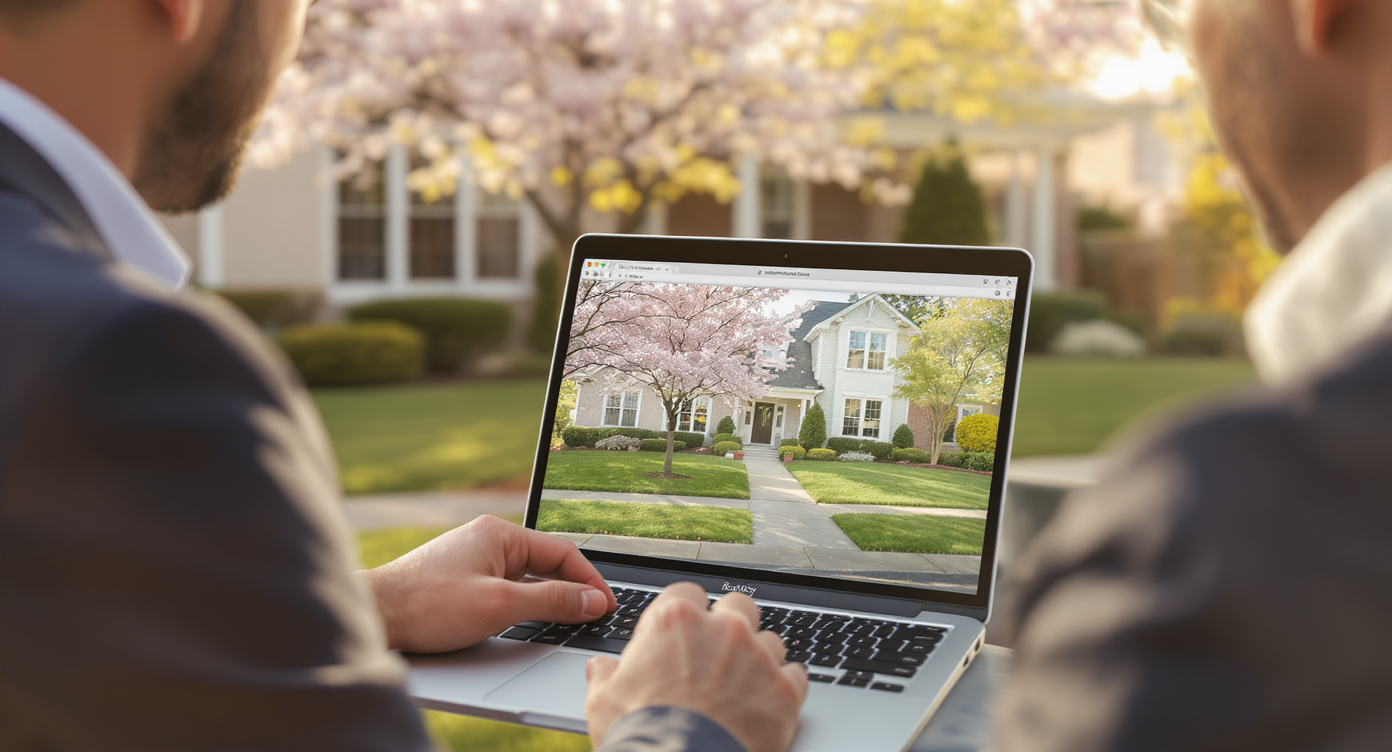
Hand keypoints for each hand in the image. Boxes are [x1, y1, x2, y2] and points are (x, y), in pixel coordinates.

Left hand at [361, 515, 616, 652]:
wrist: (375, 614)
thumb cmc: (428, 605)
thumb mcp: (500, 605)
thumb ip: (552, 600)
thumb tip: (592, 600)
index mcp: (500, 534)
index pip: (563, 553)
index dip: (590, 581)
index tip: (607, 605)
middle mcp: (487, 538)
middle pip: (546, 562)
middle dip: (572, 588)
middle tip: (593, 614)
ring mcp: (472, 556)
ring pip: (525, 575)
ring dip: (547, 595)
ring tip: (567, 618)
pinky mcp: (460, 575)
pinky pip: (505, 583)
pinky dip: (523, 599)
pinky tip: (526, 617)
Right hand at [584, 583, 808, 751]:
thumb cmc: (641, 735)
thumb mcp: (603, 702)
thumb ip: (605, 676)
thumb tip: (601, 669)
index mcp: (676, 622)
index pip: (687, 593)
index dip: (685, 613)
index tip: (684, 631)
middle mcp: (722, 630)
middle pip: (737, 606)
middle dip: (730, 625)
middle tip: (718, 653)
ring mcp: (758, 658)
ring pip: (770, 639)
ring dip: (759, 657)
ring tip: (744, 685)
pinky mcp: (784, 690)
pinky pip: (796, 674)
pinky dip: (785, 686)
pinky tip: (768, 702)